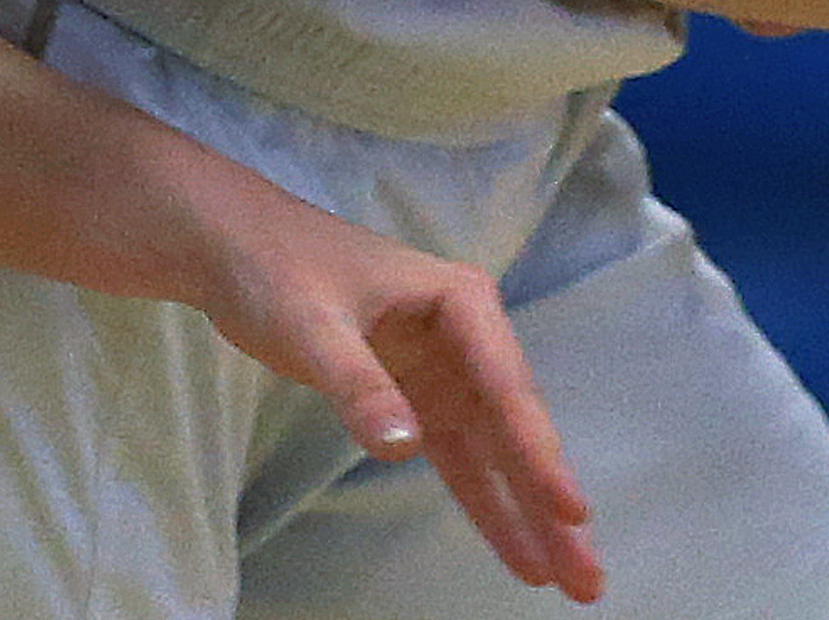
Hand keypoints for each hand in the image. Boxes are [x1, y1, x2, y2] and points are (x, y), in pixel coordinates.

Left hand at [181, 175, 602, 603]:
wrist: (239, 249)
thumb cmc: (279, 270)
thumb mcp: (312, 325)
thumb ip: (359, 385)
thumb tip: (405, 446)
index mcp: (460, 302)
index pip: (507, 387)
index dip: (539, 453)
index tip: (570, 511)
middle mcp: (469, 338)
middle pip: (517, 428)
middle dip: (552, 501)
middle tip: (589, 576)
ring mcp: (447, 372)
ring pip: (499, 453)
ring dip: (531, 514)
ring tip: (573, 580)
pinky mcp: (420, 400)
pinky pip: (461, 460)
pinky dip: (487, 505)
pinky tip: (518, 552)